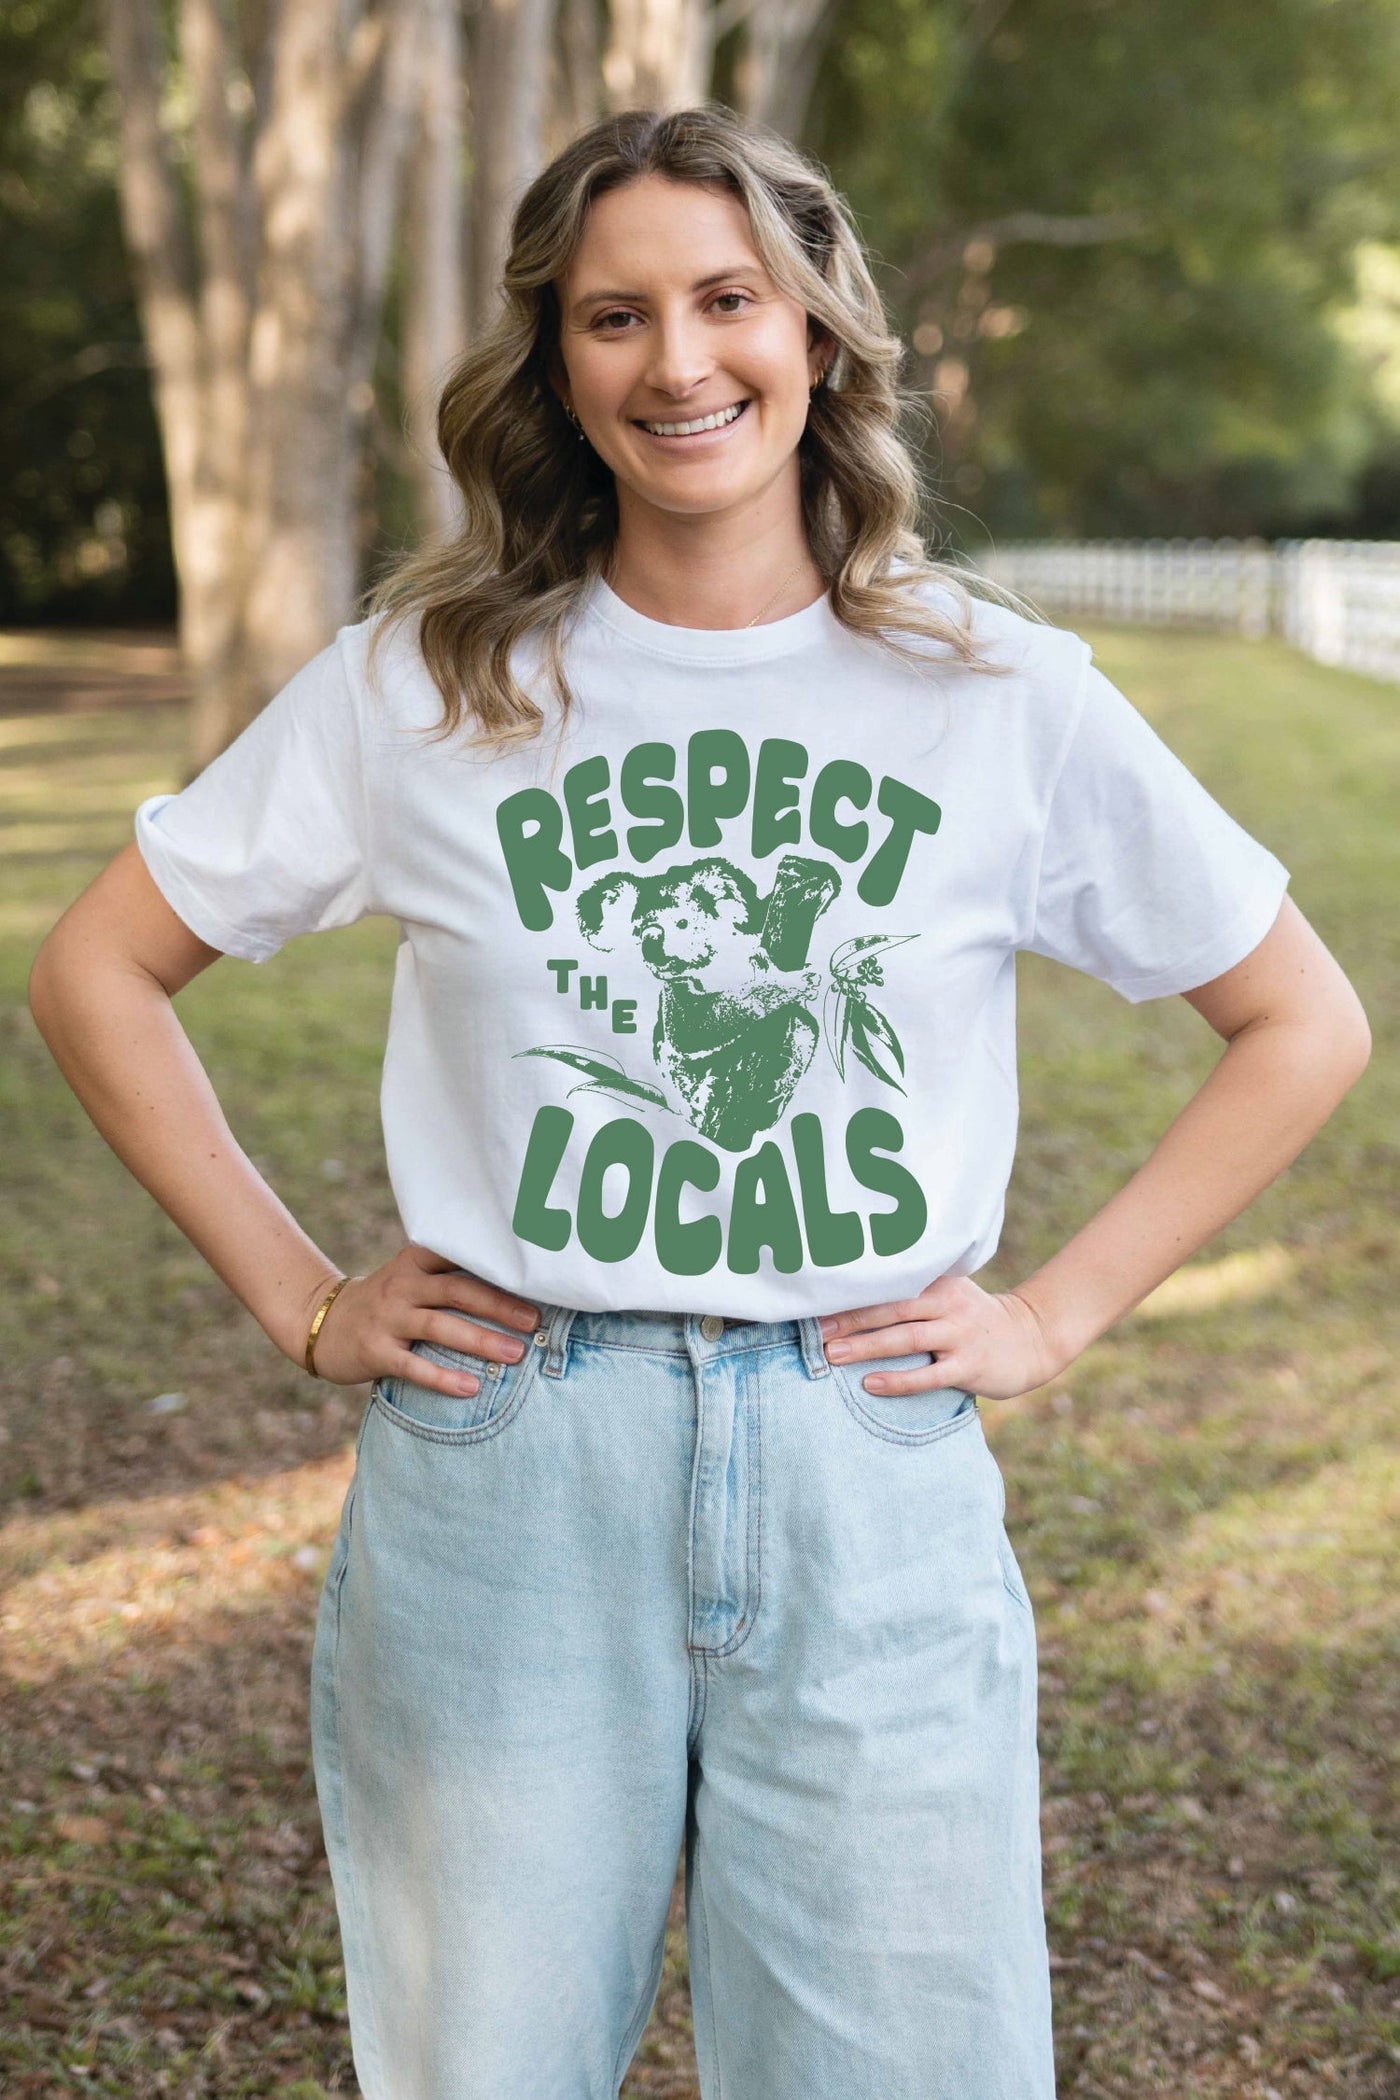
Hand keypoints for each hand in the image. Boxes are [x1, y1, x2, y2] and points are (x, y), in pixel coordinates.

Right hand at [301, 1244, 540, 1396]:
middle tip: (535, 1321)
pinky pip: (413, 1366)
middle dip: (500, 1305)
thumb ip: (453, 1275)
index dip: (494, 1260)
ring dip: (480, 1340)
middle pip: (457, 1289)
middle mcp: (403, 1285)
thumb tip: (520, 1286)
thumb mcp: (413, 1278)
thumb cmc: (388, 1303)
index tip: (532, 1270)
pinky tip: (471, 1388)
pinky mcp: (375, 1351)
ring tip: (515, 1354)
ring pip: (440, 1326)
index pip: (459, 1253)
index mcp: (416, 1261)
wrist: (322, 1323)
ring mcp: (387, 1318)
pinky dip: (443, 1378)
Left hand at [819, 1274, 1067, 1402]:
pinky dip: (899, 1380)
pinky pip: (929, 1375)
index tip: (817, 1301)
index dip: (852, 1293)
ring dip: (868, 1345)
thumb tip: (851, 1301)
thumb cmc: (974, 1318)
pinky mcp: (970, 1366)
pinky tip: (871, 1384)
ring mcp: (960, 1335)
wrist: (1031, 1339)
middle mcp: (948, 1304)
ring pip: (907, 1338)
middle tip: (816, 1330)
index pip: (889, 1285)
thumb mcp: (947, 1295)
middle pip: (891, 1308)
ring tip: (833, 1354)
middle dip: (851, 1318)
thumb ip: (910, 1294)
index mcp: (938, 1282)